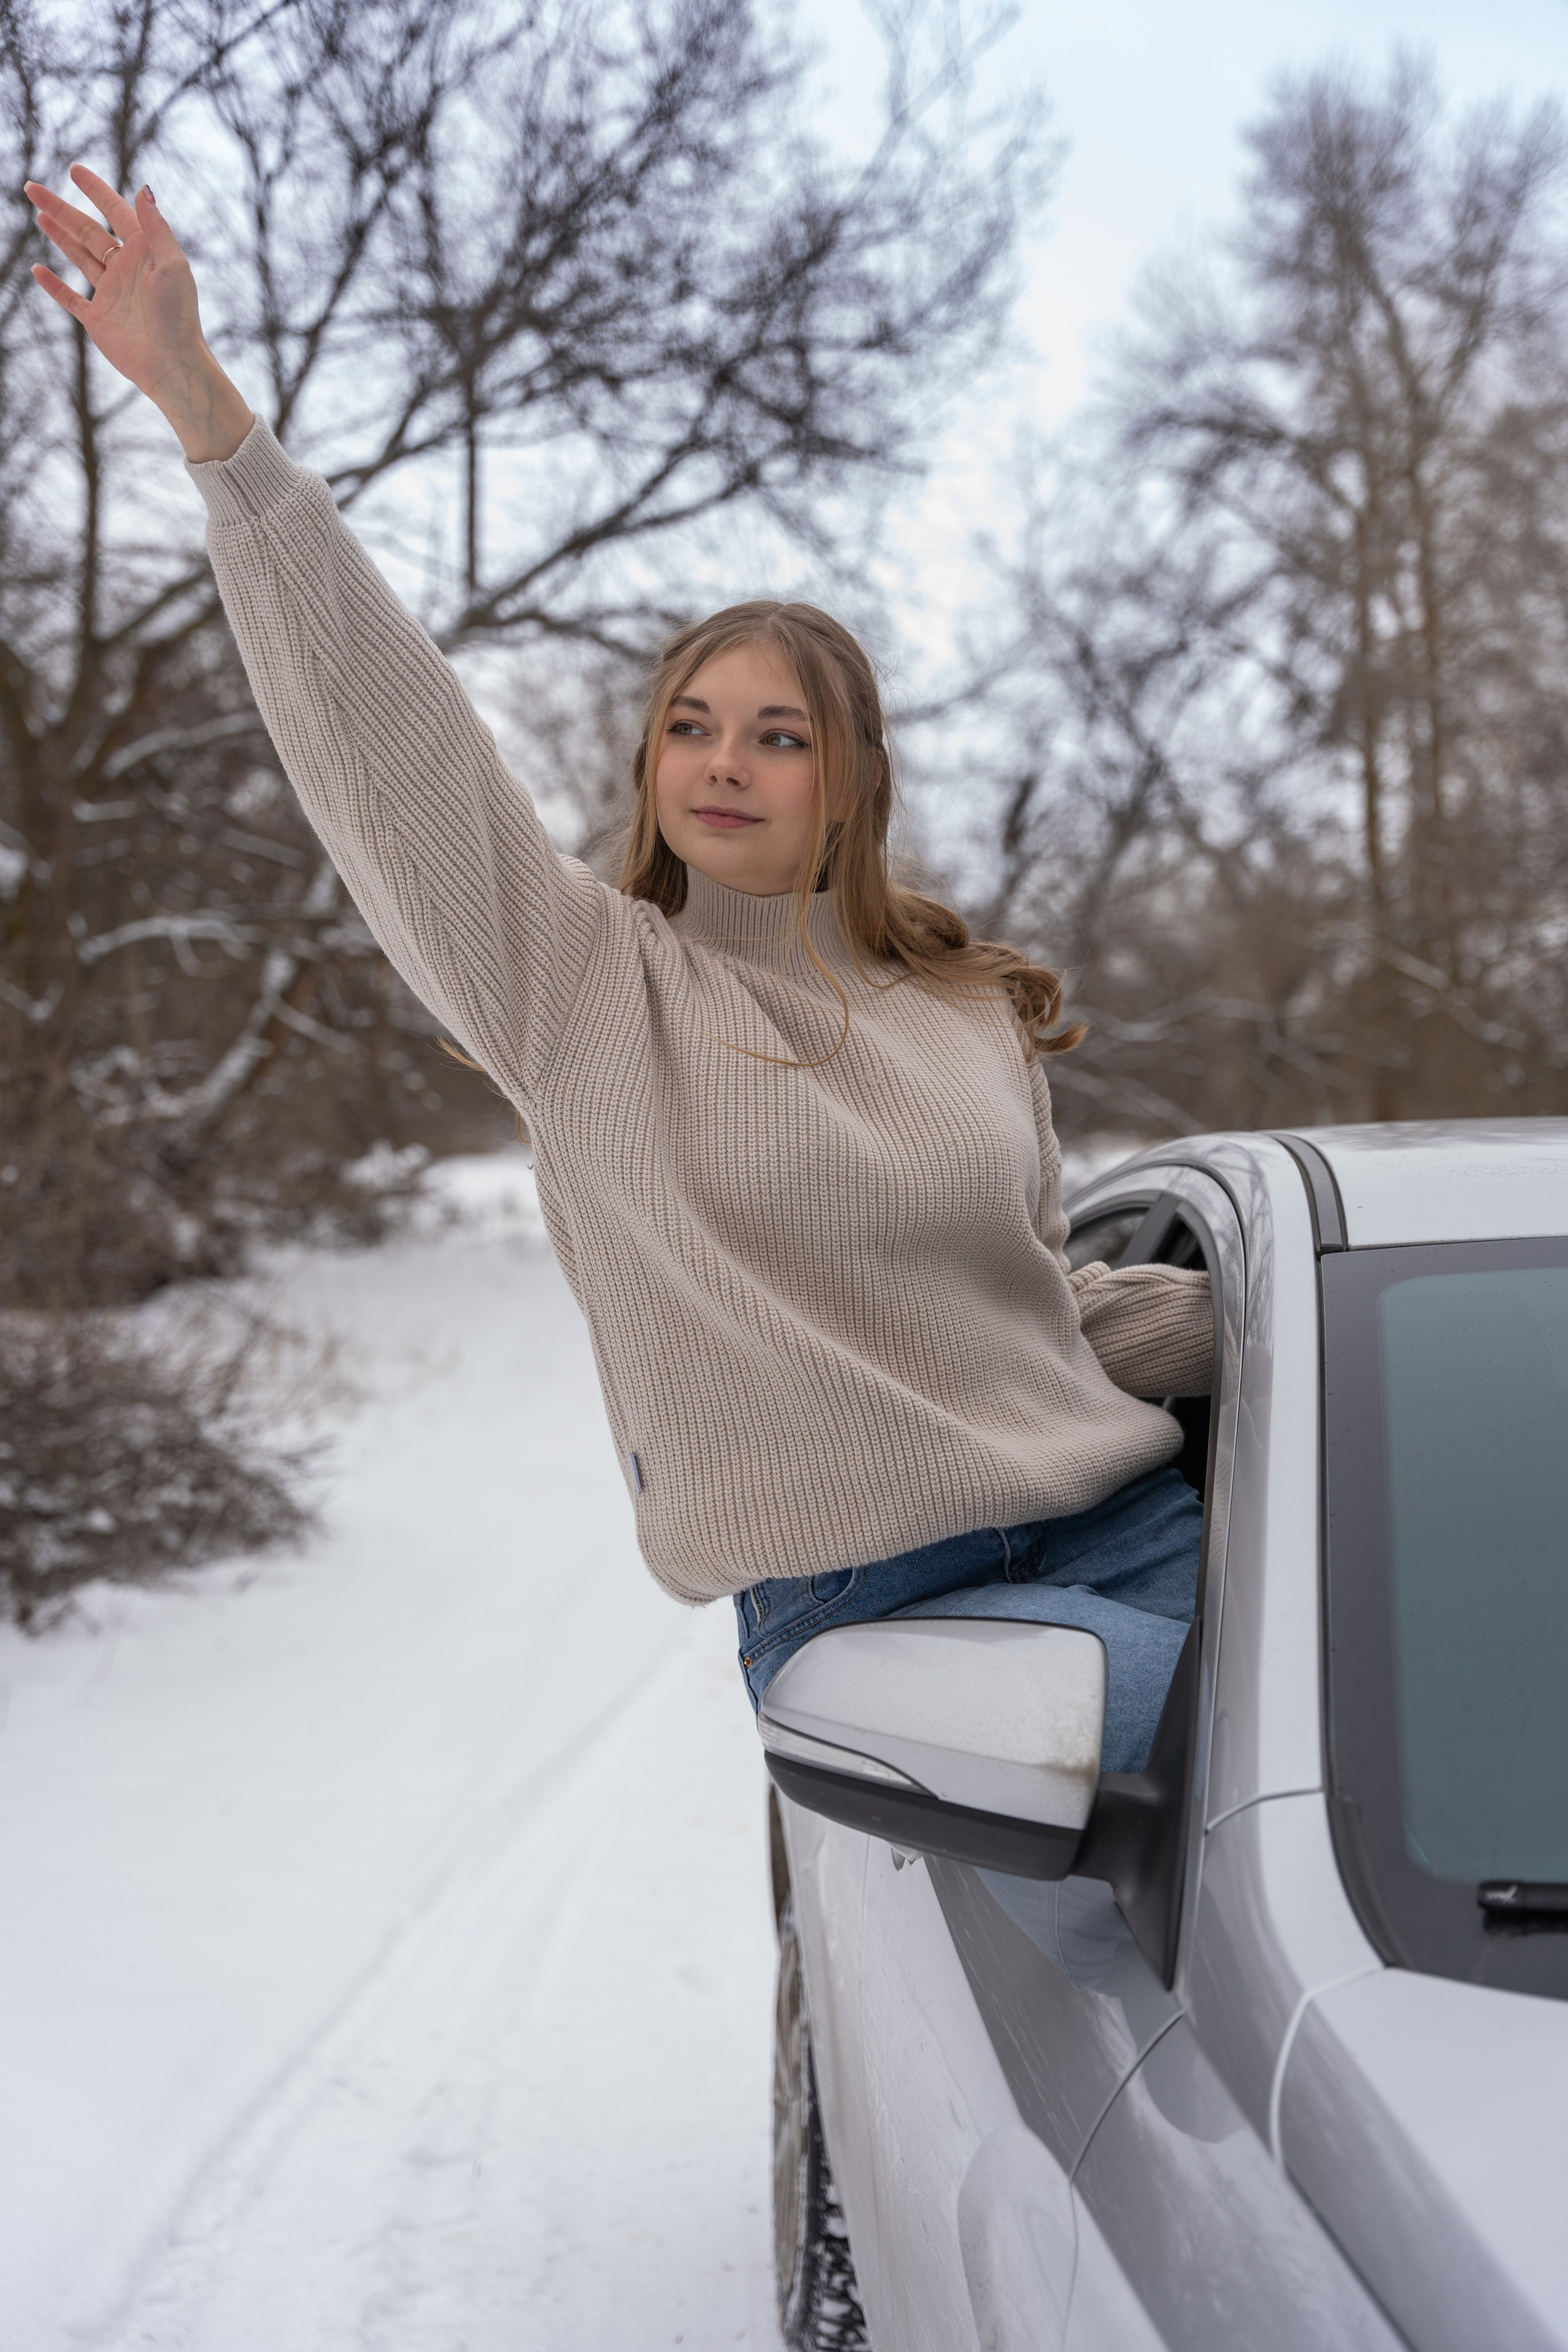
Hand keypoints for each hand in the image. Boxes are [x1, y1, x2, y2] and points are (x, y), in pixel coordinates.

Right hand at [26, 166, 253, 462]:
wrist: (173, 365)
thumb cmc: (178, 316)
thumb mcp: (172, 265)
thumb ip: (156, 227)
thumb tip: (143, 188)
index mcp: (145, 253)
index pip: (115, 212)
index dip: (95, 190)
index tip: (74, 170)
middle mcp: (126, 269)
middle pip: (87, 231)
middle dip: (61, 208)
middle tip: (32, 188)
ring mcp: (110, 293)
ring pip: (78, 257)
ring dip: (59, 236)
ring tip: (38, 214)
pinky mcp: (98, 319)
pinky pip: (71, 298)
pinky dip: (53, 285)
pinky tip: (37, 269)